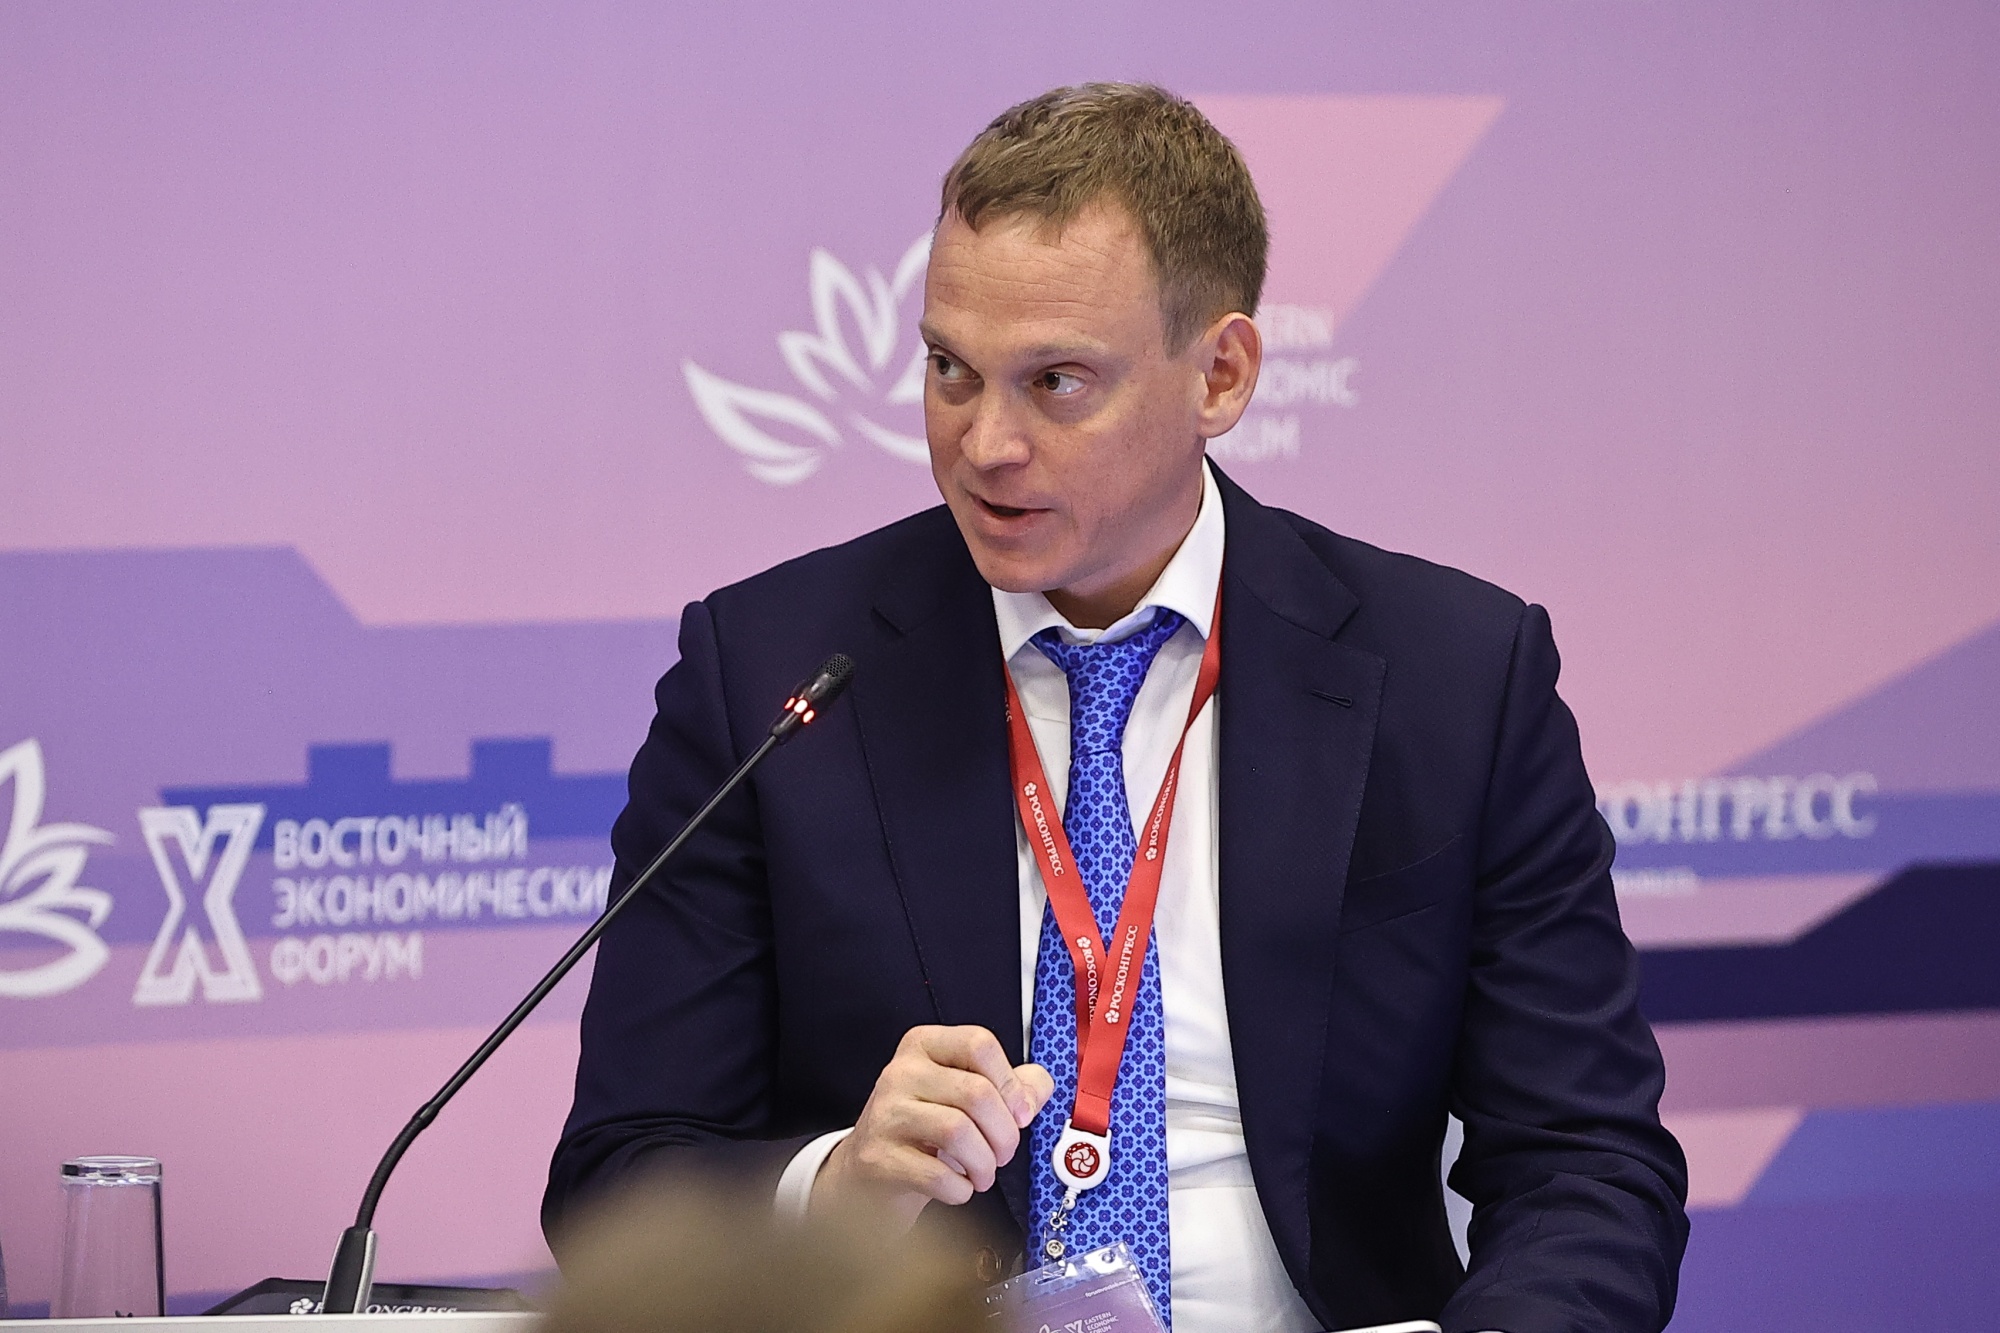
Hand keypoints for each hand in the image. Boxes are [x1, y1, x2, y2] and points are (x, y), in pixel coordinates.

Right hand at [812, 1025, 1054, 1229]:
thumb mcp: (963, 1097)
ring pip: (957, 1130)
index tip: (1021, 1113)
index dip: (1011, 1083)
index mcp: (925, 1046)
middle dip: (1004, 1134)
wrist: (866, 1175)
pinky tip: (958, 1187)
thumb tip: (1037, 1087)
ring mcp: (885, 1114)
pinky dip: (960, 1188)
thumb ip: (1010, 1085)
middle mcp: (901, 1072)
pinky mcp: (877, 1158)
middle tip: (1002, 1154)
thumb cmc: (922, 1132)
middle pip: (975, 1093)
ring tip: (982, 1174)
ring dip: (984, 1163)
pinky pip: (936, 1174)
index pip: (979, 1044)